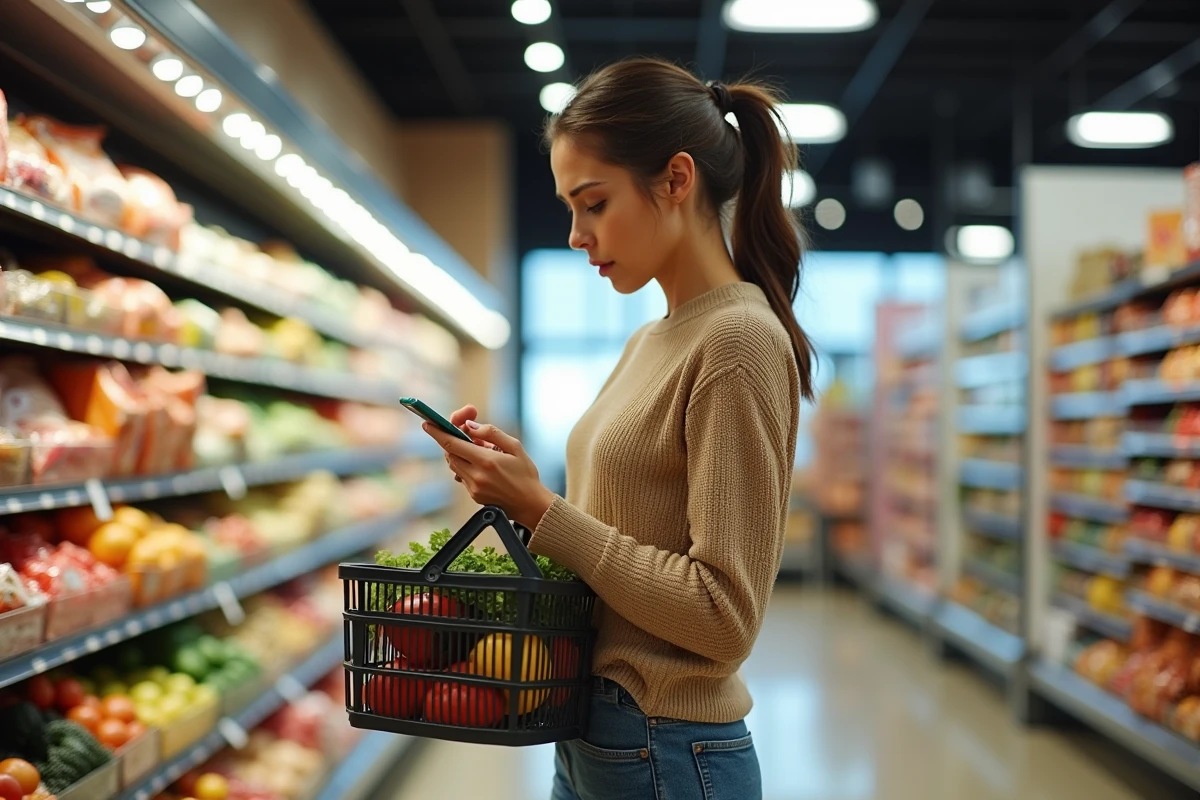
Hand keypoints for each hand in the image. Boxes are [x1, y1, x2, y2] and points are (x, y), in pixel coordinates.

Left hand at [421, 413, 555, 529]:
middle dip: (454, 441)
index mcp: (486, 461)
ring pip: (454, 464)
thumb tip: (470, 426)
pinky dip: (466, 466)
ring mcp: (473, 487)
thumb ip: (491, 433)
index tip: (427, 424)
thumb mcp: (515, 447)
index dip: (437, 432)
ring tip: (482, 450)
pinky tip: (483, 465)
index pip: (452, 443)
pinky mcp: (473, 495)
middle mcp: (476, 475)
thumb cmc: (526, 474)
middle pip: (450, 453)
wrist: (530, 504)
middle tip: (469, 434)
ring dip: (460, 453)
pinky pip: (461, 475)